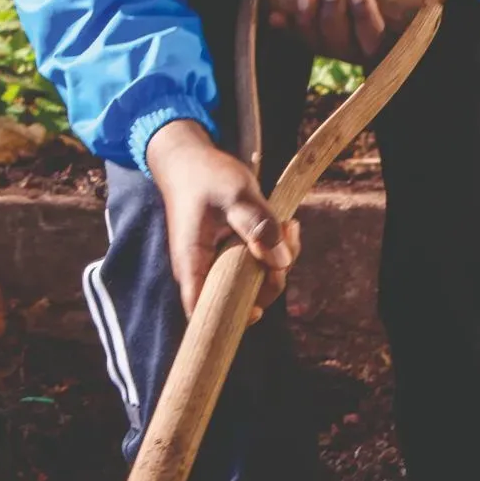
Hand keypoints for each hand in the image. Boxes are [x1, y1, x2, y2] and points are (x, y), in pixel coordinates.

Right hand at [145, 119, 299, 313]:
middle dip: (271, 278)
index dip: (228, 321)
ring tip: (288, 225)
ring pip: (254, 281)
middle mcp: (203, 270)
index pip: (202, 311)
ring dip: (278, 260)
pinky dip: (274, 249)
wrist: (191, 160)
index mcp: (193, 263)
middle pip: (240, 299)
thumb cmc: (206, 176)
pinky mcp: (232, 253)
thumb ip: (257, 225)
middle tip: (287, 237)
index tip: (257, 310)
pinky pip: (257, 263)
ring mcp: (218, 262)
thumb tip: (282, 262)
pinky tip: (285, 225)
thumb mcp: (235, 194)